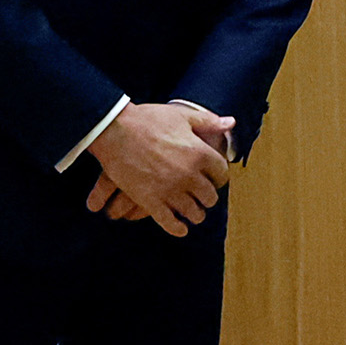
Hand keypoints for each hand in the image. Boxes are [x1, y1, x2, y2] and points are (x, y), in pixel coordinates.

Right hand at [86, 102, 234, 235]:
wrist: (114, 129)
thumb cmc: (148, 119)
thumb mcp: (182, 115)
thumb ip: (208, 121)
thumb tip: (230, 123)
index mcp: (200, 154)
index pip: (222, 174)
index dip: (219, 177)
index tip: (215, 179)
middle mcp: (189, 175)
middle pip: (209, 196)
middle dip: (208, 197)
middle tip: (204, 198)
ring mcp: (169, 190)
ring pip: (193, 212)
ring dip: (196, 214)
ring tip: (194, 214)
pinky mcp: (150, 200)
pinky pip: (169, 222)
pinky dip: (177, 228)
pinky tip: (181, 229)